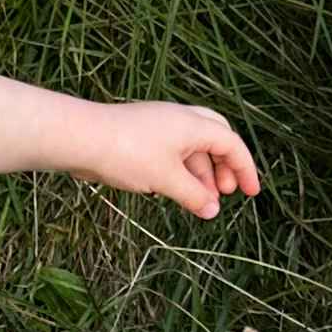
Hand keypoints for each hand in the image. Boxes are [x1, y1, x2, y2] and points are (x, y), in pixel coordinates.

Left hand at [75, 99, 263, 218]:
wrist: (80, 139)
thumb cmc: (127, 153)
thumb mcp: (166, 179)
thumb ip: (193, 195)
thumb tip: (212, 210)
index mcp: (192, 124)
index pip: (231, 143)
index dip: (245, 168)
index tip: (251, 193)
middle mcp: (179, 120)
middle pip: (215, 138)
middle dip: (225, 166)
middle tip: (226, 192)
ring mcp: (159, 127)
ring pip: (191, 149)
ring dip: (201, 175)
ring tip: (202, 203)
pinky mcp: (141, 137)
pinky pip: (171, 154)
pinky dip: (181, 172)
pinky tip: (176, 192)